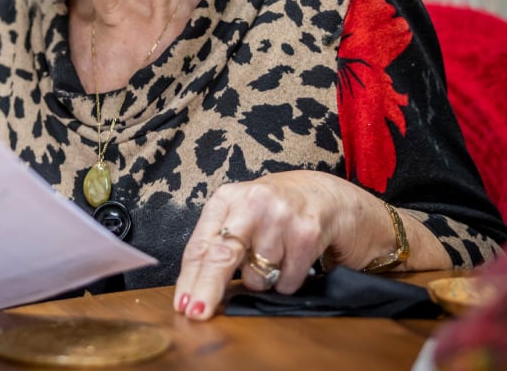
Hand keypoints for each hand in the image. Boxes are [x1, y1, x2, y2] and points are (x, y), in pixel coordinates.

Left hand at [172, 170, 396, 319]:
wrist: (324, 194)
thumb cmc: (274, 210)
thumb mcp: (240, 215)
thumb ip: (219, 243)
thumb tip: (196, 289)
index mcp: (227, 199)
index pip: (201, 245)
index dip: (190, 278)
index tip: (182, 303)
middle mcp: (252, 203)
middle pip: (222, 256)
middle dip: (208, 288)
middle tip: (197, 312)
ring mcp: (281, 217)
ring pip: (258, 277)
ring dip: (263, 279)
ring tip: (274, 255)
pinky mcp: (307, 233)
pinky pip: (287, 281)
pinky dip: (288, 280)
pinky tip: (292, 258)